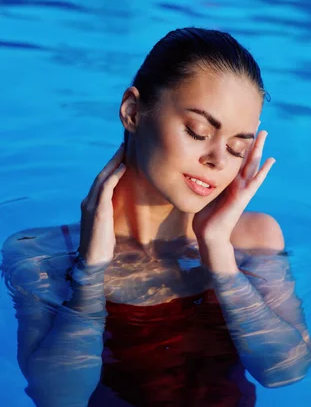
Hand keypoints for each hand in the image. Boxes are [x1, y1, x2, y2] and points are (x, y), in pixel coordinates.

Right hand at [78, 144, 126, 267]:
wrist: (93, 261)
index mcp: (91, 204)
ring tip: (124, 150)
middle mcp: (88, 201)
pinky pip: (105, 188)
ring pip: (102, 178)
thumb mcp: (110, 225)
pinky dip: (113, 176)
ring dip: (113, 163)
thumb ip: (113, 213)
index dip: (111, 167)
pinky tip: (122, 167)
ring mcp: (91, 205)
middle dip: (113, 160)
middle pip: (101, 175)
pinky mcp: (97, 211)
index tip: (123, 155)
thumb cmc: (104, 246)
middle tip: (124, 145)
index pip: (102, 181)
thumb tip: (125, 205)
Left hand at [193, 130, 274, 244]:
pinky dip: (264, 171)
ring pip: (252, 164)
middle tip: (257, 123)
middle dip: (251, 139)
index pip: (235, 157)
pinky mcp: (243, 197)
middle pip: (246, 156)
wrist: (210, 234)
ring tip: (265, 134)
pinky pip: (255, 181)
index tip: (239, 126)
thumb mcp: (203, 192)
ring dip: (258, 148)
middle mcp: (237, 182)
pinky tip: (271, 160)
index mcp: (228, 180)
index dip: (238, 143)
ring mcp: (242, 189)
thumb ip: (203, 180)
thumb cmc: (205, 216)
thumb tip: (191, 168)